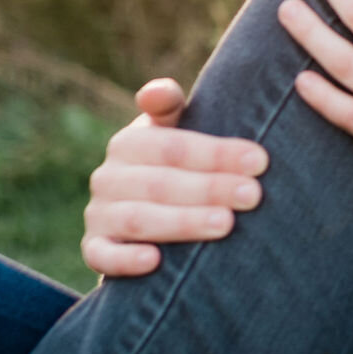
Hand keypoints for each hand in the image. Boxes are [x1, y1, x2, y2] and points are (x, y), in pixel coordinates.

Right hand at [81, 78, 269, 277]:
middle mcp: (107, 177)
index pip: (173, 146)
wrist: (140, 215)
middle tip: (253, 195)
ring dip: (182, 222)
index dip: (217, 153)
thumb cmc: (172, 167)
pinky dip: (126, 260)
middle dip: (210, 188)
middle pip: (161, 183)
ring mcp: (99, 215)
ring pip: (139, 219)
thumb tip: (159, 91)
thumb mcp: (171, 132)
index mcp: (128, 144)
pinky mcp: (93, 250)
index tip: (260, 160)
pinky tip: (154, 262)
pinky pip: (103, 257)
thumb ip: (170, 107)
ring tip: (225, 224)